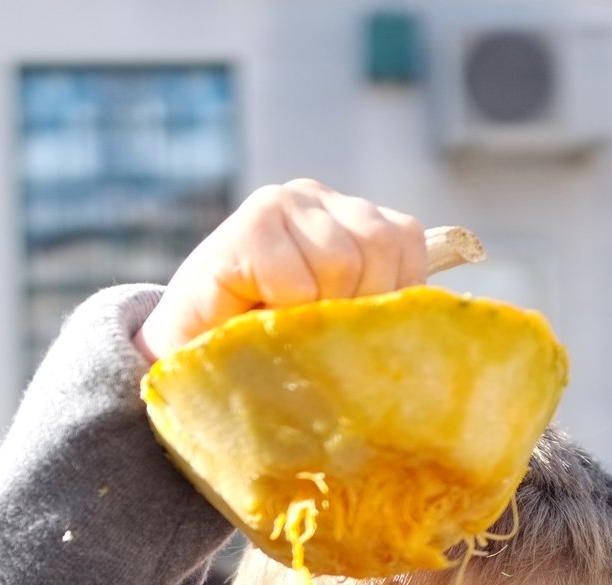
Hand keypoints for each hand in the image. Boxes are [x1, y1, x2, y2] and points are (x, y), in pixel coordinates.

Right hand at [134, 178, 426, 362]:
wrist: (185, 358)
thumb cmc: (266, 348)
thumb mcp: (333, 324)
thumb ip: (374, 309)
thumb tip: (425, 325)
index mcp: (351, 219)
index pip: (405, 243)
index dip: (388, 297)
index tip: (348, 330)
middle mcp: (318, 198)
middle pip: (379, 249)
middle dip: (354, 309)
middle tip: (311, 334)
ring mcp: (282, 203)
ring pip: (340, 264)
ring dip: (313, 315)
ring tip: (280, 327)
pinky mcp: (249, 225)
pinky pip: (295, 279)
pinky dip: (280, 315)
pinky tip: (253, 319)